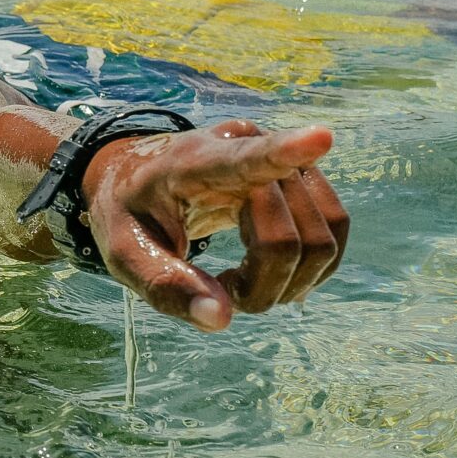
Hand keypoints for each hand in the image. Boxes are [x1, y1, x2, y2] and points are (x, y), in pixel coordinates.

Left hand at [80, 120, 347, 331]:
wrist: (138, 176)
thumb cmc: (129, 213)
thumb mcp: (124, 253)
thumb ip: (166, 284)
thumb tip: (221, 319)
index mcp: (193, 162)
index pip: (244, 158)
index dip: (286, 152)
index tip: (320, 138)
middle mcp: (248, 149)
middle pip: (291, 234)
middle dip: (265, 282)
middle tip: (221, 288)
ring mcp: (281, 160)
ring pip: (324, 234)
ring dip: (292, 277)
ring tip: (241, 279)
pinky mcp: (302, 179)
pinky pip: (332, 231)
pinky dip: (306, 266)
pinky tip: (262, 269)